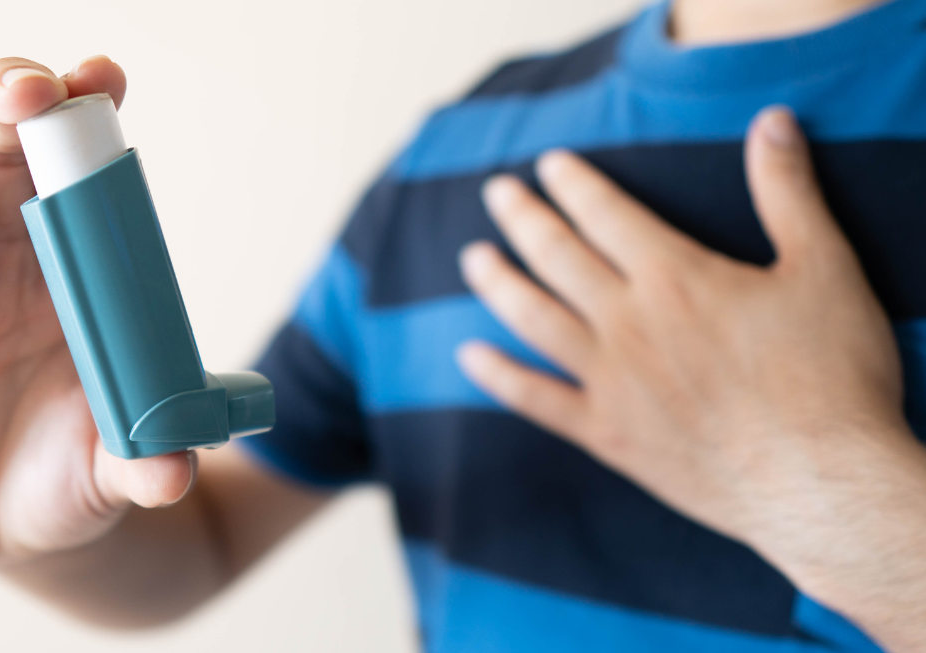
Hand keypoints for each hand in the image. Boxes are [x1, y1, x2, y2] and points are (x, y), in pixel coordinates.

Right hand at [0, 57, 194, 559]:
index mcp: (69, 262)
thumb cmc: (69, 471)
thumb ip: (144, 459)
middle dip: (6, 97)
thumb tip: (173, 471)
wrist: (4, 526)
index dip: (80, 106)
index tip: (101, 80)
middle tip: (26, 101)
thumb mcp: (111, 467)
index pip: (70, 161)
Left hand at [457, 108, 925, 649]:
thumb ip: (788, 191)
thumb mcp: (824, 267)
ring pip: (533, 318)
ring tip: (472, 257)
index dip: (574, 184)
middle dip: (523, 217)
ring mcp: (611, 380)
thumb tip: (771, 120)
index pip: (607, 214)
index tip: (548, 164)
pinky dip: (499, 377)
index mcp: (675, 277)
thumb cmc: (831, 376)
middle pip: (557, 256)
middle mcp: (629, 322)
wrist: (822, 485)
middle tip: (496, 192)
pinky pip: (537, 400)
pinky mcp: (608, 434)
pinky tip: (468, 357)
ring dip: (497, 283)